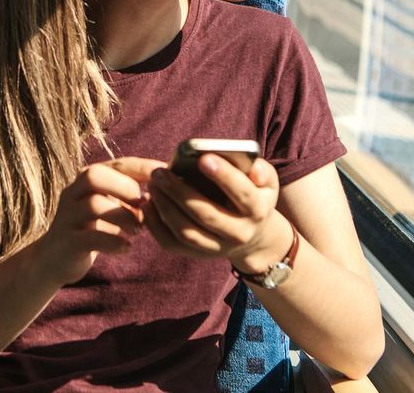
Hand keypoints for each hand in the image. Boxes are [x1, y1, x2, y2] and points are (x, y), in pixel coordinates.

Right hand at [32, 157, 164, 285]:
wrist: (55, 258)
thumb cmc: (92, 228)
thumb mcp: (109, 205)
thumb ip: (129, 195)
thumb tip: (167, 188)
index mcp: (86, 179)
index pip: (118, 164)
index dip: (144, 168)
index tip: (167, 175)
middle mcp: (73, 193)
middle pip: (94, 176)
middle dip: (124, 188)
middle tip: (142, 207)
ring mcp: (67, 217)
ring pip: (93, 205)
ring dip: (123, 217)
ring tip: (137, 230)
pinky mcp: (67, 242)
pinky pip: (90, 237)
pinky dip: (113, 242)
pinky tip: (125, 247)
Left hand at [145, 153, 291, 273]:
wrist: (252, 237)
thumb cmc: (254, 196)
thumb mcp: (266, 183)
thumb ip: (262, 171)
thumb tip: (253, 169)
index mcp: (257, 211)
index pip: (242, 194)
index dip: (224, 176)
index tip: (203, 158)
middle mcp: (239, 234)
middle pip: (207, 215)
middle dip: (180, 192)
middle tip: (160, 171)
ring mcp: (217, 248)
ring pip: (187, 232)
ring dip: (165, 208)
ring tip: (152, 185)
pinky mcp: (198, 255)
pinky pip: (172, 244)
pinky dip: (156, 225)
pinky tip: (147, 204)